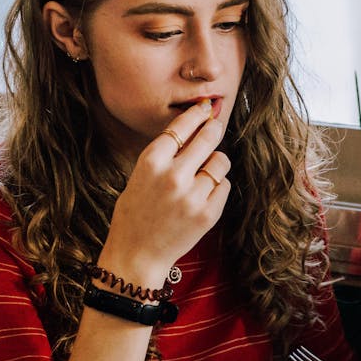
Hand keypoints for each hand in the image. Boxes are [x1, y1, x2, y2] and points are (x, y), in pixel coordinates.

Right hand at [99, 101, 231, 284]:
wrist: (137, 253)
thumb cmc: (136, 212)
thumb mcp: (141, 175)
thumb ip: (166, 153)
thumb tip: (196, 125)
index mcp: (151, 162)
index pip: (181, 126)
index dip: (197, 114)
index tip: (206, 108)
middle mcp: (173, 176)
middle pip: (208, 138)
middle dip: (214, 129)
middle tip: (215, 127)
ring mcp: (193, 196)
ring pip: (221, 162)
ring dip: (216, 163)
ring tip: (203, 173)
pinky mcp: (208, 213)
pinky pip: (225, 185)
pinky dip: (218, 186)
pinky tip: (203, 195)